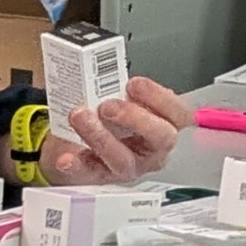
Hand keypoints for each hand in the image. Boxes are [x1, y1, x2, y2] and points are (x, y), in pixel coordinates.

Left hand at [42, 76, 187, 184]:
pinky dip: (77, 165)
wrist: (76, 144)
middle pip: (160, 138)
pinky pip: (90, 174)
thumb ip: (120, 87)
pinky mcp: (100, 178)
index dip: (160, 98)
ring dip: (101, 137)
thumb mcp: (119, 98)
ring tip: (79, 116)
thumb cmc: (107, 119)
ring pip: (123, 158)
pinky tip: (66, 158)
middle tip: (108, 106)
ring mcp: (128, 167)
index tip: (135, 84)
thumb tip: (104, 66)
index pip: (179, 114)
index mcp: (163, 125)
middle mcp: (151, 150)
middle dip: (135, 119)